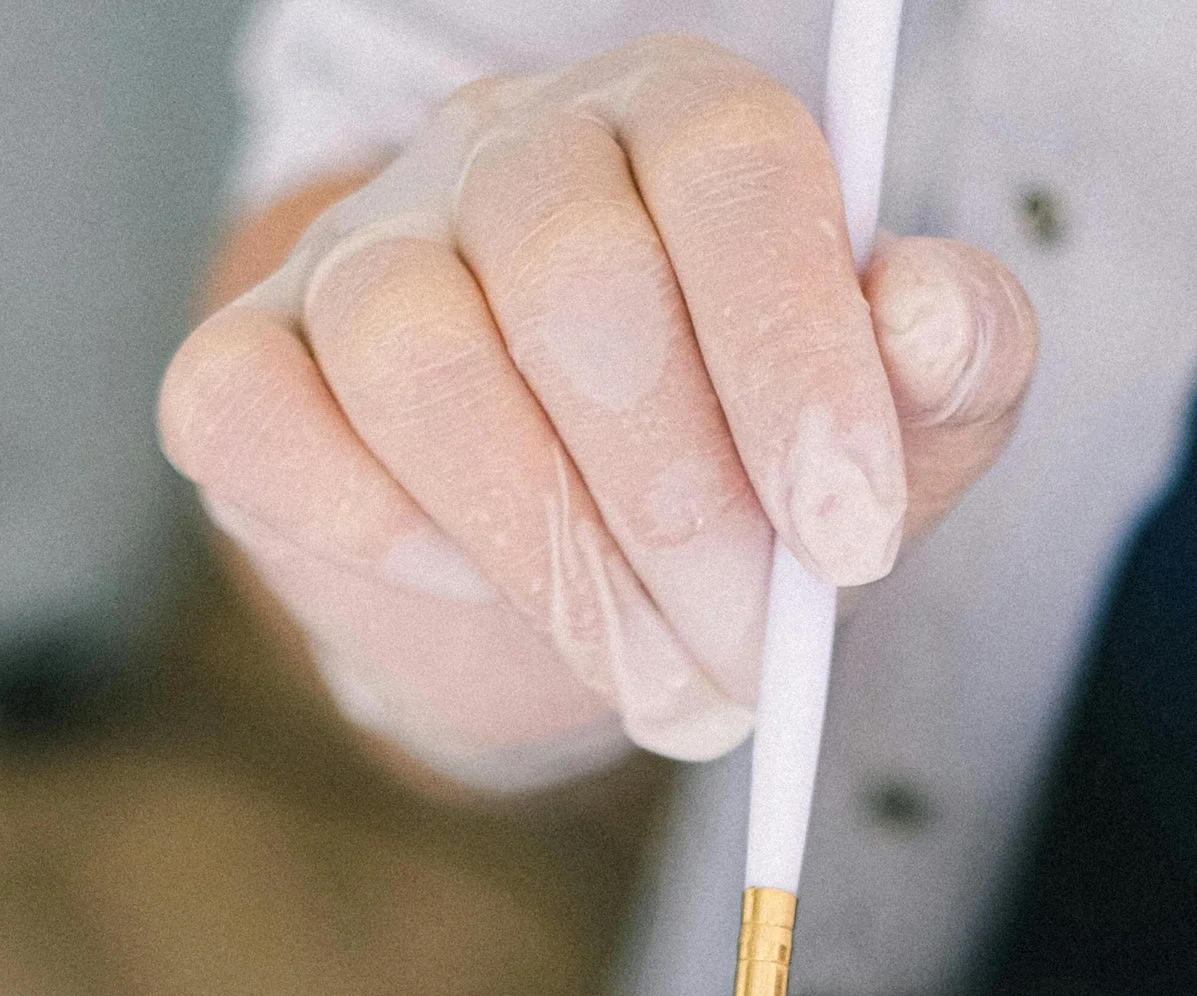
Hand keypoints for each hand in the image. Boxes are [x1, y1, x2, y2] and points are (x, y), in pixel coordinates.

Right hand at [159, 39, 1033, 783]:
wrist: (577, 558)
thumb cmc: (741, 465)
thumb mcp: (884, 426)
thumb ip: (945, 364)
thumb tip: (937, 320)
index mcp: (676, 122)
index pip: (731, 166)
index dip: (794, 357)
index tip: (850, 544)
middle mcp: (508, 151)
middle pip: (572, 275)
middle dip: (678, 506)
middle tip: (741, 660)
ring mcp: (362, 251)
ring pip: (416, 352)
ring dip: (547, 551)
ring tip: (644, 673)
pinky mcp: (251, 368)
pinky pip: (253, 410)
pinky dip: (364, 519)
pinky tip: (468, 583)